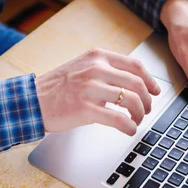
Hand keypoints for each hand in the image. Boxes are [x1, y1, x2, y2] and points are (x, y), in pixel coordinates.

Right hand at [35, 48, 160, 135]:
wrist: (31, 100)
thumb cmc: (57, 88)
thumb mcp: (82, 67)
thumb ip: (105, 70)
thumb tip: (132, 83)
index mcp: (97, 57)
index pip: (135, 65)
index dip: (150, 80)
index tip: (155, 91)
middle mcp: (96, 69)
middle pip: (137, 84)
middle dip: (147, 100)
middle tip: (147, 110)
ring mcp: (90, 88)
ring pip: (131, 100)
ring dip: (140, 114)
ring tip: (136, 120)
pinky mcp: (86, 109)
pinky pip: (118, 119)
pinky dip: (129, 126)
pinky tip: (129, 130)